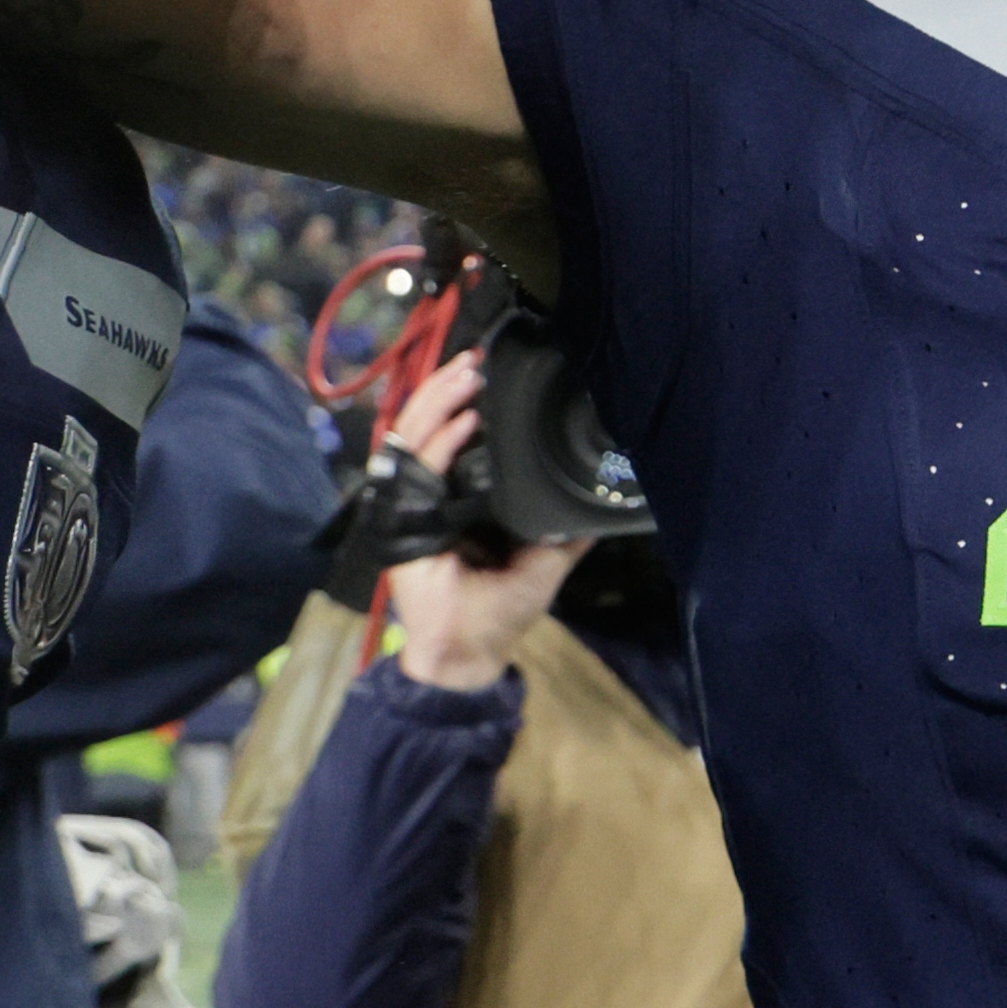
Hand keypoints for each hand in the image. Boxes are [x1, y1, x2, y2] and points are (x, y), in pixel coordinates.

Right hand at [371, 356, 582, 689]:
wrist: (469, 649)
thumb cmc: (501, 610)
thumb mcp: (546, 558)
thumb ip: (567, 529)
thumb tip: (605, 501)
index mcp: (461, 497)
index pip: (455, 435)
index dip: (464, 400)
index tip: (491, 370)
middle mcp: (434, 493)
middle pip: (432, 424)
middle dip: (450, 388)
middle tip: (477, 358)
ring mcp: (414, 502)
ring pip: (417, 434)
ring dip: (441, 400)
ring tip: (467, 373)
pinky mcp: (401, 517)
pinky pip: (417, 467)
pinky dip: (439, 441)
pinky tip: (462, 420)